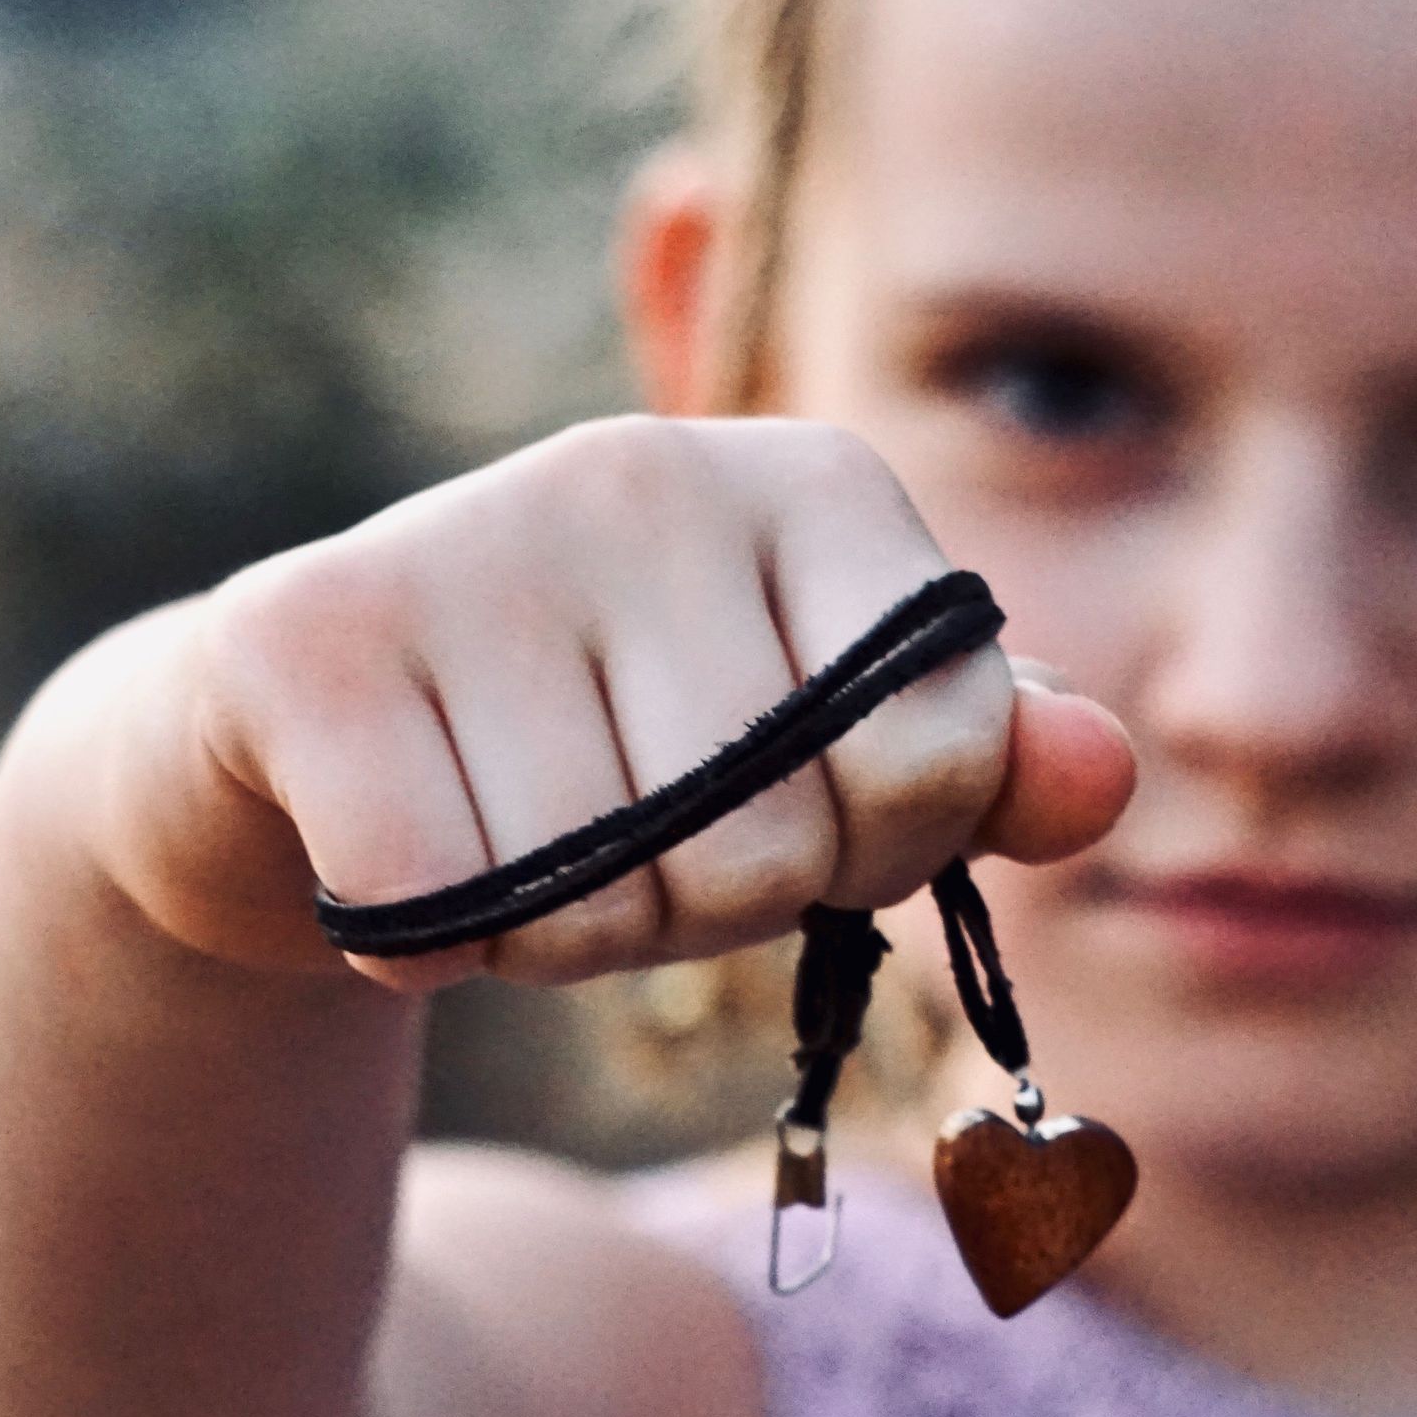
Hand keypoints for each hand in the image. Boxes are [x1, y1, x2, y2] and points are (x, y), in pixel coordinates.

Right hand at [90, 416, 1134, 990]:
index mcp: (815, 485)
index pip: (941, 760)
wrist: (312, 745)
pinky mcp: (313, 631)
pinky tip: (404, 856)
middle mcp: (651, 473)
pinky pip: (445, 901)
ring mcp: (474, 533)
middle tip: (622, 836)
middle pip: (772, 850)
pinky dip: (427, 943)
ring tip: (509, 834)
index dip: (870, 852)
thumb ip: (968, 761)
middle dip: (703, 909)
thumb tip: (1103, 773)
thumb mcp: (818, 757)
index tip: (791, 815)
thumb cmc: (611, 756)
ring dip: (563, 937)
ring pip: (601, 894)